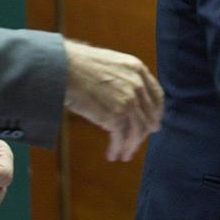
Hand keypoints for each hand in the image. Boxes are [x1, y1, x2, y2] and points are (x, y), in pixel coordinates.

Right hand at [63, 39, 163, 160]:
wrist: (62, 67)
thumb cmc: (77, 64)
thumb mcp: (110, 63)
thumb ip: (123, 78)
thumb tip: (126, 98)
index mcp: (137, 69)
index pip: (156, 96)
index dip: (155, 114)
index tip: (152, 125)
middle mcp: (137, 85)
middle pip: (148, 116)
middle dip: (143, 134)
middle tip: (136, 144)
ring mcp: (128, 101)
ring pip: (137, 131)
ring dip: (130, 146)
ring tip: (124, 155)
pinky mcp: (115, 116)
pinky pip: (121, 138)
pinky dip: (117, 148)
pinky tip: (111, 154)